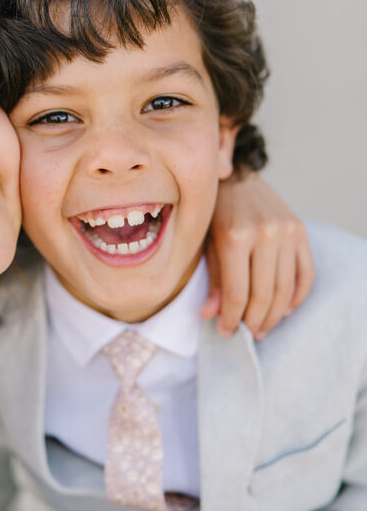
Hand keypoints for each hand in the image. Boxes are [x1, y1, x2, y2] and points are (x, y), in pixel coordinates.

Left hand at [204, 172, 313, 339]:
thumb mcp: (205, 243)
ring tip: (263, 327)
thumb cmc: (214, 212)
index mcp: (235, 236)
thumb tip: (211, 315)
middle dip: (254, 321)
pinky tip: (285, 309)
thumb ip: (214, 279)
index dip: (232, 319)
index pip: (237, 293)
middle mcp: (264, 234)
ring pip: (286, 288)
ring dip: (275, 315)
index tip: (225, 331)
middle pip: (264, 294)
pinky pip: (305, 273)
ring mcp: (286, 232)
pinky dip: (297, 296)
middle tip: (246, 333)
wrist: (237, 177)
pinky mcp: (301, 231)